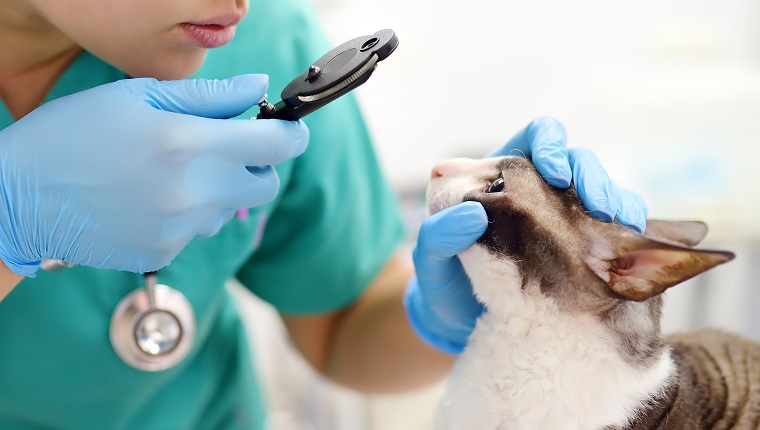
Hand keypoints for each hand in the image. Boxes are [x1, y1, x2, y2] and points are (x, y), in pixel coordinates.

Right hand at [0, 74, 308, 275]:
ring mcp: (180, 230)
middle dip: (257, 165)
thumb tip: (258, 89)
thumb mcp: (137, 97)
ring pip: (231, 210)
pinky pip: (197, 232)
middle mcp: (194, 193)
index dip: (291, 134)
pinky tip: (150, 200)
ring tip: (170, 174)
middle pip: (266, 185)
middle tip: (225, 149)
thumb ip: (208, 95)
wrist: (20, 196)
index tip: (289, 130)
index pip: (276, 145)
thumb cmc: (74, 135)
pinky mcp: (164, 254)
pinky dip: (187, 215)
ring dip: (218, 190)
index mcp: (190, 144)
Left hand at [404, 117, 647, 353]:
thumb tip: (473, 213)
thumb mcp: (429, 260)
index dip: (550, 145)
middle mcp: (537, 192)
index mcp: (502, 177)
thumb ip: (438, 235)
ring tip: (619, 222)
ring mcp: (562, 221)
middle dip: (591, 176)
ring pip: (601, 193)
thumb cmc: (441, 282)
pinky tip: (629, 243)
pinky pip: (612, 231)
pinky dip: (626, 231)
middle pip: (577, 162)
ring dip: (616, 201)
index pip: (535, 138)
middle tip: (597, 205)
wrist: (458, 325)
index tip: (554, 174)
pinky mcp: (580, 252)